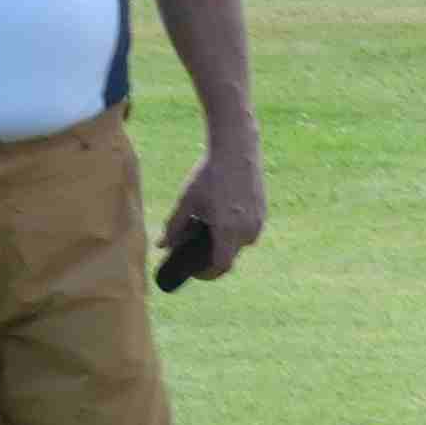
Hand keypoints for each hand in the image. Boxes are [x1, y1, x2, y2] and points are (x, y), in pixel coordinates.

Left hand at [164, 148, 268, 281]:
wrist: (236, 150)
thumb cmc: (209, 175)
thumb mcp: (187, 202)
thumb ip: (174, 227)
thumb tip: (162, 246)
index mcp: (227, 232)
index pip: (220, 267)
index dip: (206, 274)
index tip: (194, 271)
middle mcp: (247, 231)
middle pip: (229, 256)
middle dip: (212, 257)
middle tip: (195, 249)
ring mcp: (259, 222)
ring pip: (239, 243)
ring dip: (224, 243)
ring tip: (207, 227)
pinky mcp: (263, 212)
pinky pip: (248, 230)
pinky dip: (234, 230)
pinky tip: (221, 214)